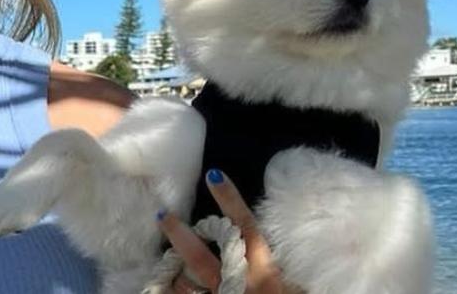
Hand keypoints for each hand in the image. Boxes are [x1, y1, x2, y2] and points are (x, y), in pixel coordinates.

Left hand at [160, 170, 298, 293]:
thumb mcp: (294, 284)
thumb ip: (278, 266)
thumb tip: (257, 239)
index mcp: (265, 274)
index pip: (247, 229)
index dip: (230, 201)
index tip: (214, 174)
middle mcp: (240, 287)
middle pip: (203, 259)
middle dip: (181, 237)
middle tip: (163, 215)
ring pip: (188, 285)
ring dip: (171, 271)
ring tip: (161, 259)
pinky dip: (173, 293)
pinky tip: (163, 286)